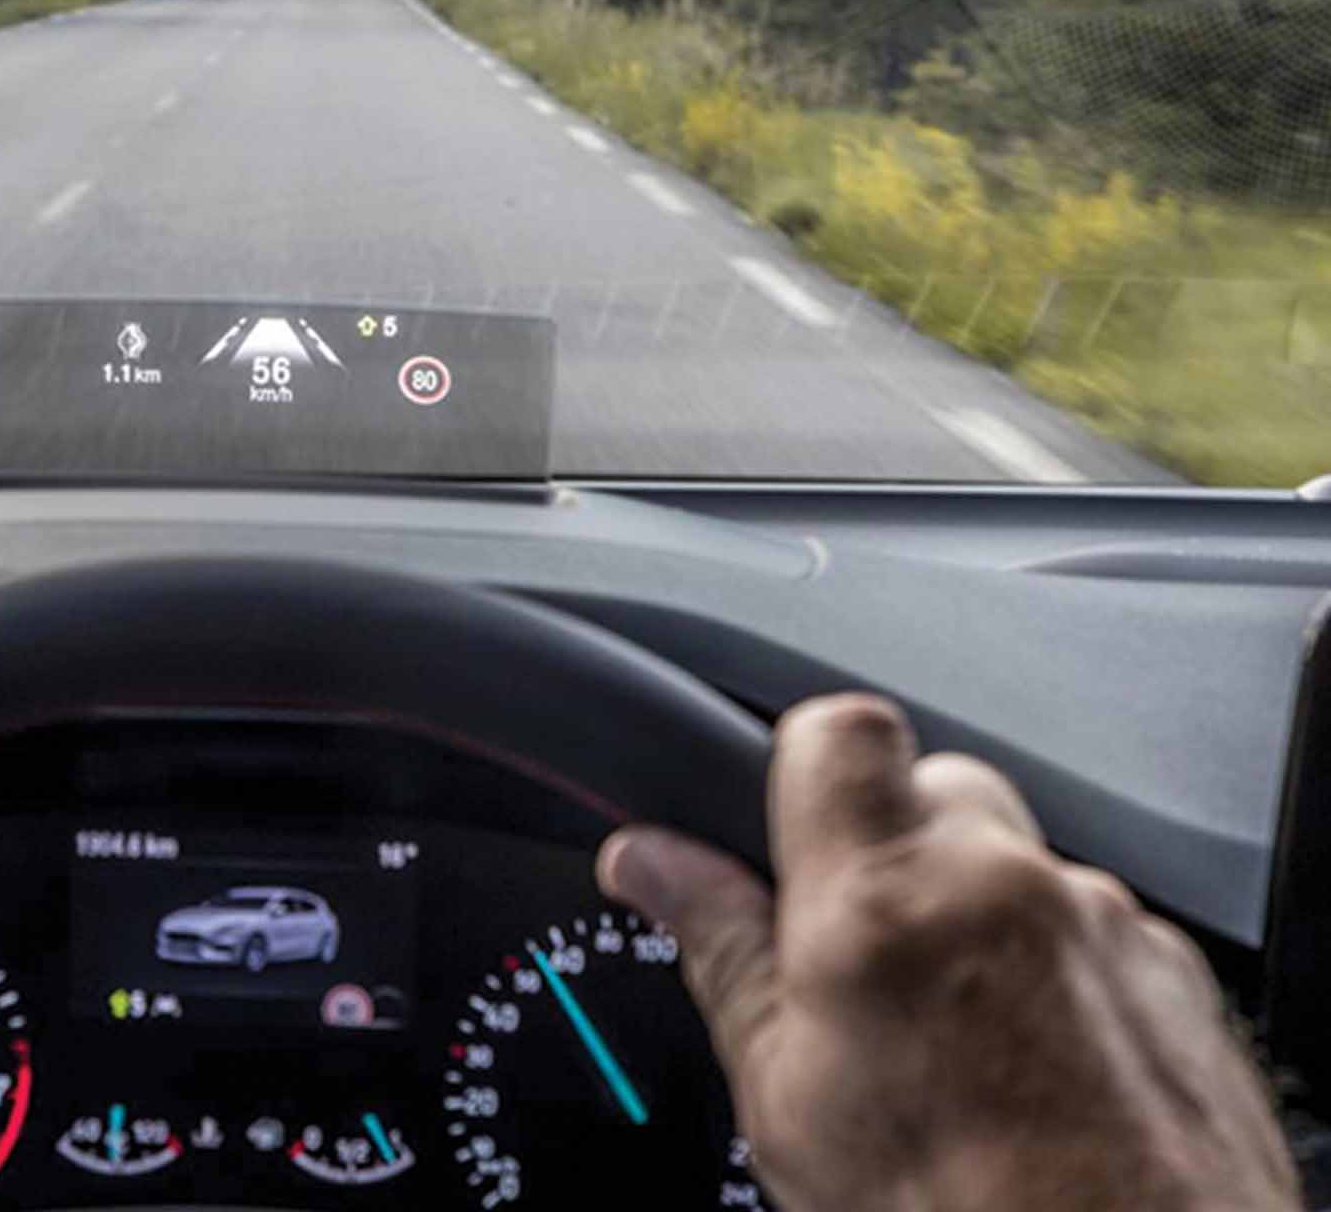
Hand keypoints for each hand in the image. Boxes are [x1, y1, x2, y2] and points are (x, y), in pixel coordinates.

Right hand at [600, 694, 1299, 1211]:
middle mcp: (1007, 888)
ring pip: (1013, 867)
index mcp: (883, 905)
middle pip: (933, 793)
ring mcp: (1105, 925)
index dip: (802, 765)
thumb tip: (649, 863)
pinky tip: (1029, 1069)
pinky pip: (1090, 930)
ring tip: (953, 1042)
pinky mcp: (1176, 974)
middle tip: (863, 961)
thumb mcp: (786, 1098)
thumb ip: (720, 950)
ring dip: (973, 921)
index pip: (835, 728)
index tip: (779, 829)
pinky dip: (1053, 976)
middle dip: (889, 857)